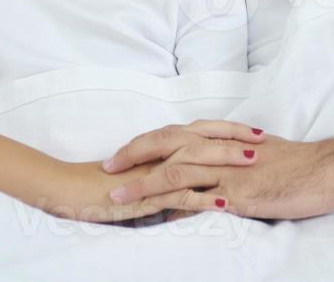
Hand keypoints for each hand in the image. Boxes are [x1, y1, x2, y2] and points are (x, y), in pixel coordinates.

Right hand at [41, 121, 264, 222]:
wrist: (70, 189)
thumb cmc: (103, 184)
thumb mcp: (142, 175)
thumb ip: (165, 170)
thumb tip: (189, 172)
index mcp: (160, 146)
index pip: (200, 132)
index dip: (228, 130)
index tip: (256, 132)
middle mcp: (158, 152)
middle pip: (202, 140)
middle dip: (234, 139)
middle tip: (263, 141)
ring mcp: (152, 171)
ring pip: (194, 160)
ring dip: (225, 161)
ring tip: (253, 164)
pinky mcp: (144, 192)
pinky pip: (177, 193)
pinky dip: (202, 197)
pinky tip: (223, 202)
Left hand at [103, 129, 333, 219]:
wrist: (326, 169)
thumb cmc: (294, 165)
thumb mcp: (255, 156)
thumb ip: (226, 161)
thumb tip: (203, 175)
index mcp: (221, 138)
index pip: (173, 134)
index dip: (144, 143)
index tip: (119, 155)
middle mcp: (219, 149)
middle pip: (166, 145)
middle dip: (132, 156)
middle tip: (106, 168)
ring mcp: (227, 170)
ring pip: (175, 171)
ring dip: (143, 184)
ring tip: (117, 196)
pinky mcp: (238, 194)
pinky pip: (200, 199)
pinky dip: (175, 205)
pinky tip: (156, 216)